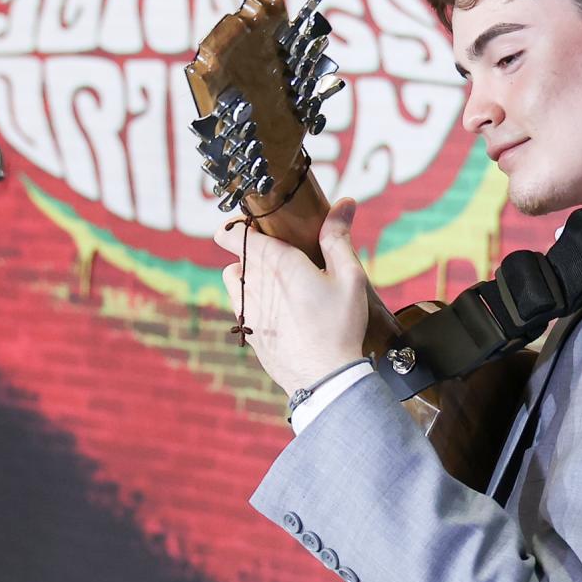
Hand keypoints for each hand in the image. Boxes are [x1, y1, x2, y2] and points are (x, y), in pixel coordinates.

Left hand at [213, 198, 369, 394]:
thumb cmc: (340, 325)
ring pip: (234, 280)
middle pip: (239, 256)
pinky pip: (240, 306)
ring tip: (278, 284)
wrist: (325, 378)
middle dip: (257, 252)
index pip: (232, 233)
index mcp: (277, 262)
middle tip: (284, 258)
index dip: (237, 226)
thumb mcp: (349, 277)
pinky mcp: (248, 331)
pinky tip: (278, 311)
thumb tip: (343, 203)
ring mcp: (246, 309)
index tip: (252, 225)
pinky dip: (251, 302)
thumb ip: (338, 237)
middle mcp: (254, 283)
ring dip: (248, 276)